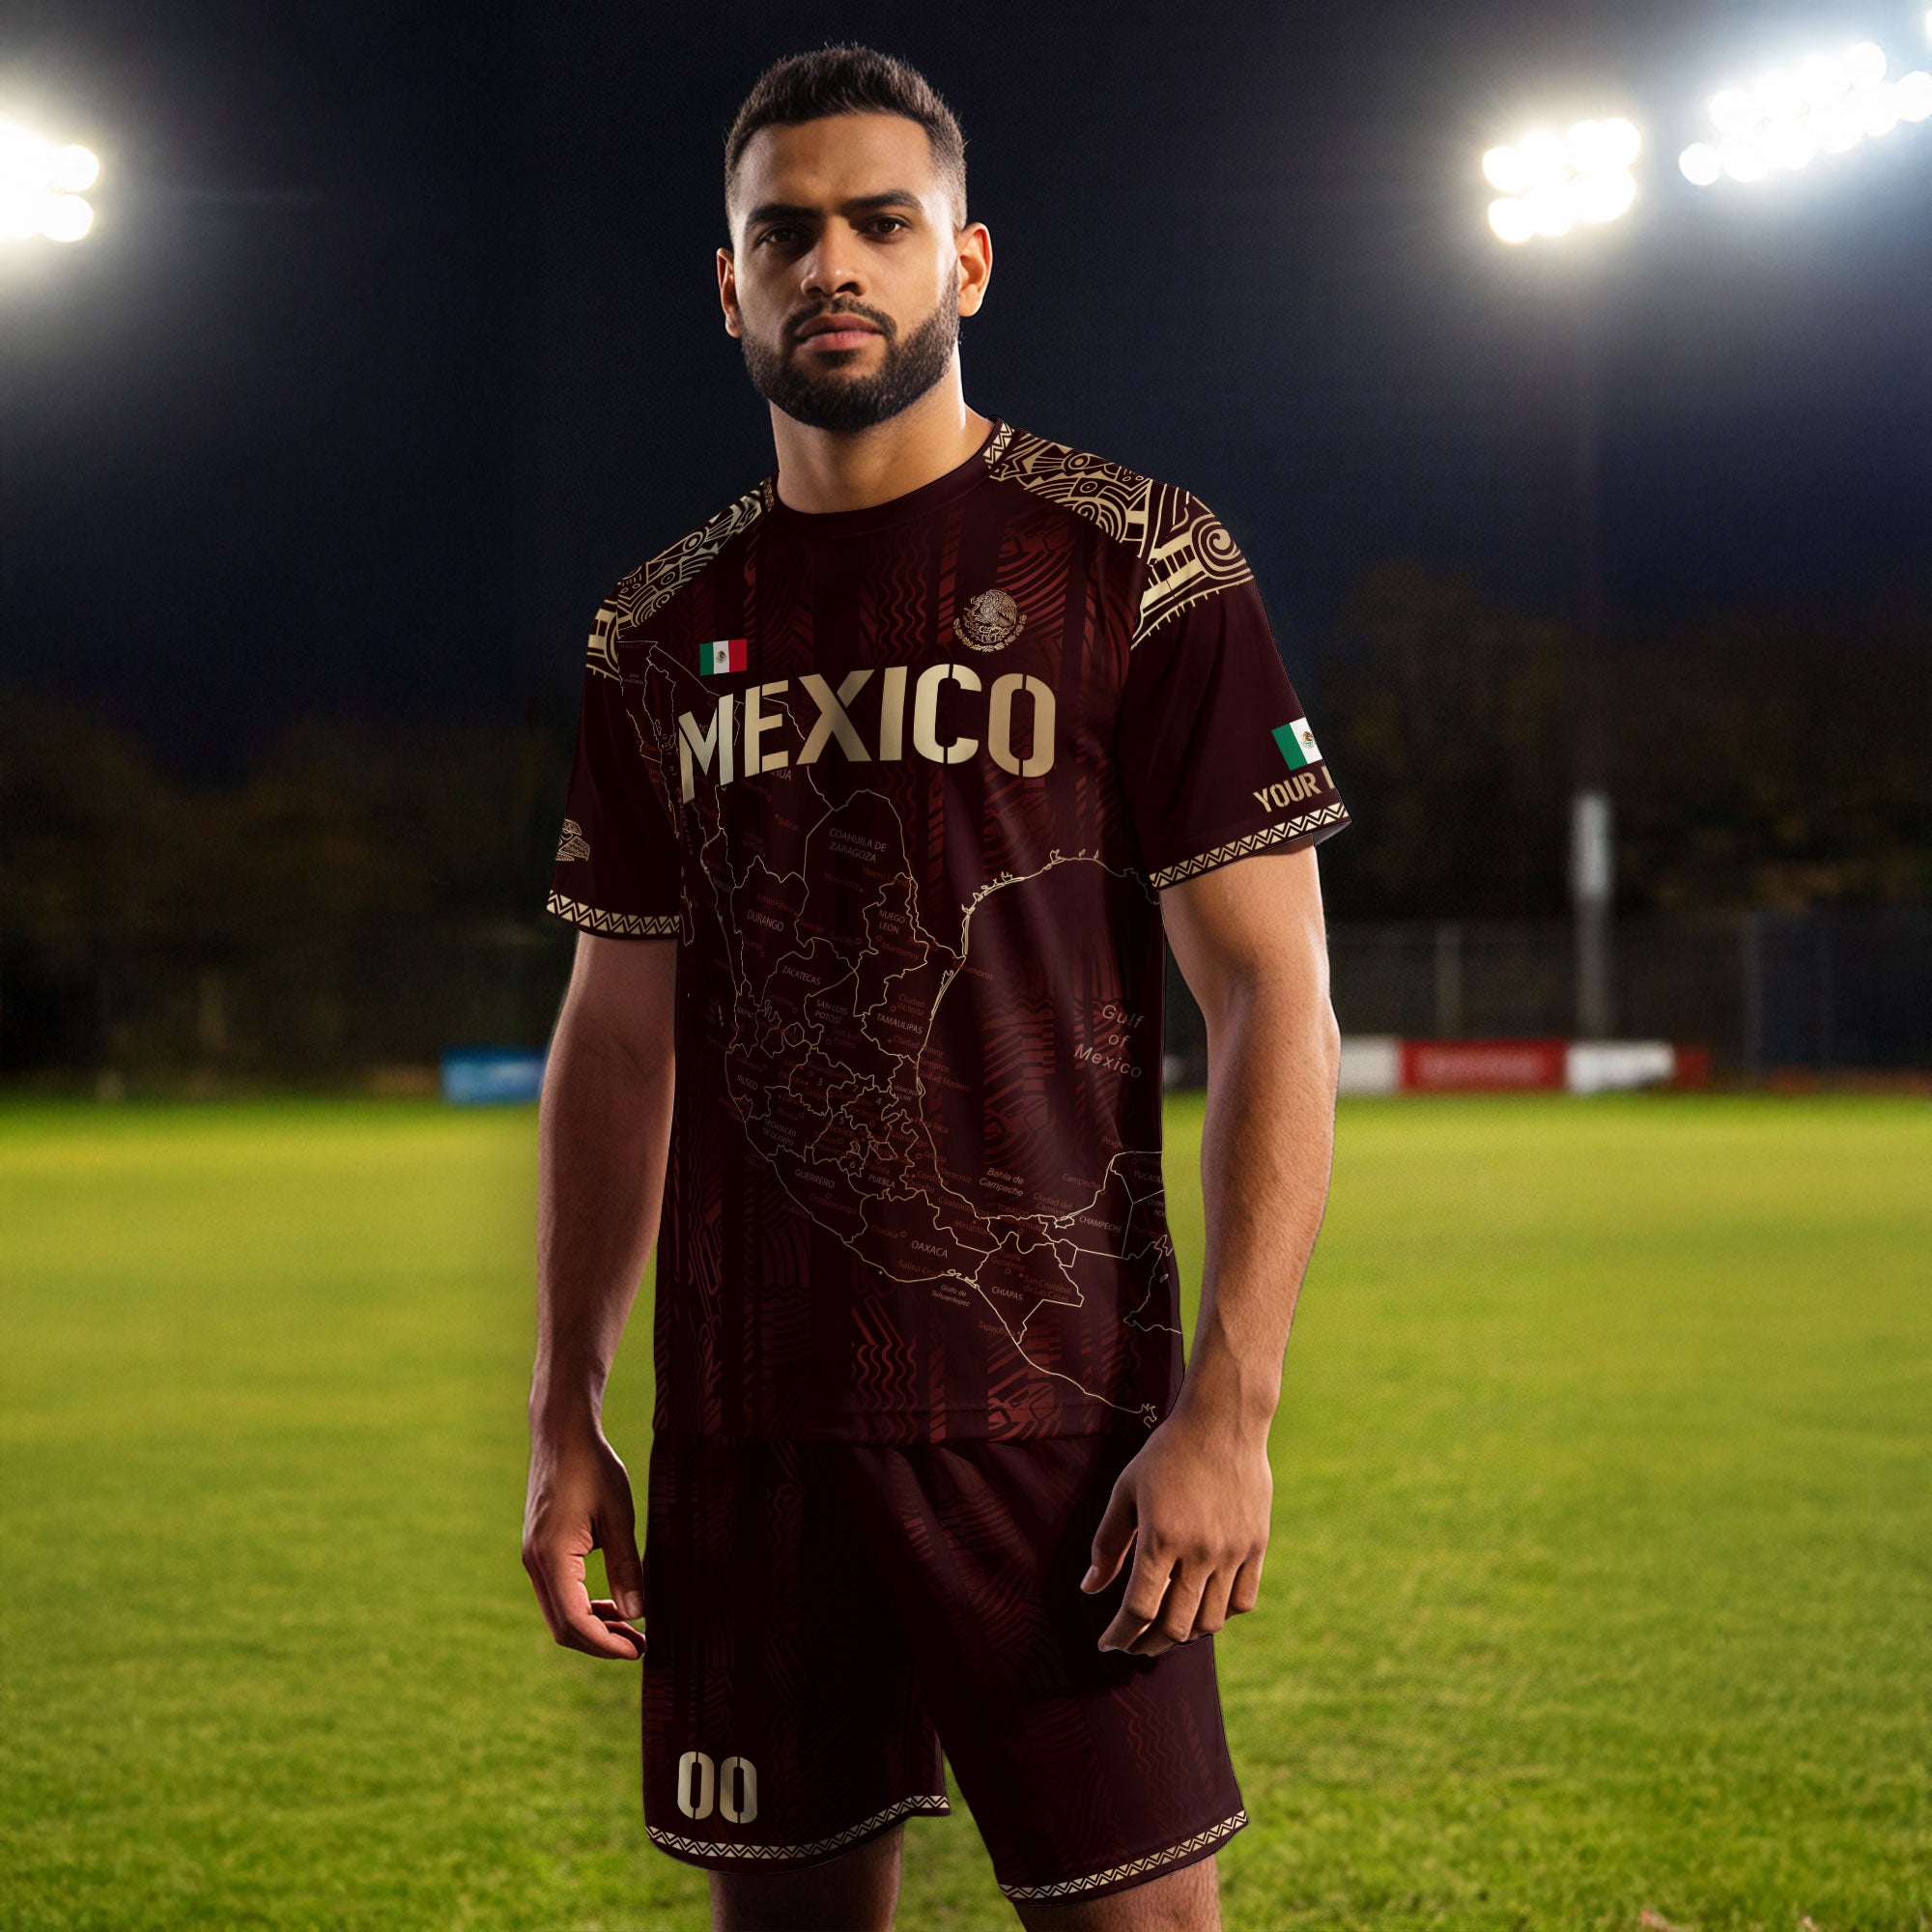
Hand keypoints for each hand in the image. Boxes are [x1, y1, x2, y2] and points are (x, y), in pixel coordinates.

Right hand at [522, 1420, 646, 1659]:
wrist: (562, 1434)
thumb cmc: (593, 1467)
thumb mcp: (619, 1515)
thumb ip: (626, 1566)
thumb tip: (637, 1614)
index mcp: (551, 1557)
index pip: (574, 1621)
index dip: (606, 1644)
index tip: (638, 1650)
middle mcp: (534, 1563)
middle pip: (563, 1626)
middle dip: (601, 1643)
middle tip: (640, 1646)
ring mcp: (532, 1558)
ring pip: (558, 1612)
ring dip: (592, 1627)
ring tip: (631, 1630)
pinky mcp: (538, 1551)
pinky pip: (557, 1594)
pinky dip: (582, 1607)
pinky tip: (611, 1605)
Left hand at [1080, 1406, 1271, 1655]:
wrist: (1223, 1422)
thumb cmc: (1166, 1454)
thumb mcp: (1126, 1492)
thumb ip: (1107, 1543)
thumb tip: (1089, 1587)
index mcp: (1161, 1537)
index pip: (1139, 1609)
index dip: (1120, 1634)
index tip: (1108, 1642)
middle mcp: (1199, 1551)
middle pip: (1174, 1626)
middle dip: (1147, 1644)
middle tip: (1133, 1643)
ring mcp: (1232, 1552)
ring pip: (1209, 1621)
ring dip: (1183, 1634)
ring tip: (1165, 1628)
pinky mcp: (1256, 1547)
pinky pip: (1242, 1602)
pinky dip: (1220, 1615)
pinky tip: (1202, 1609)